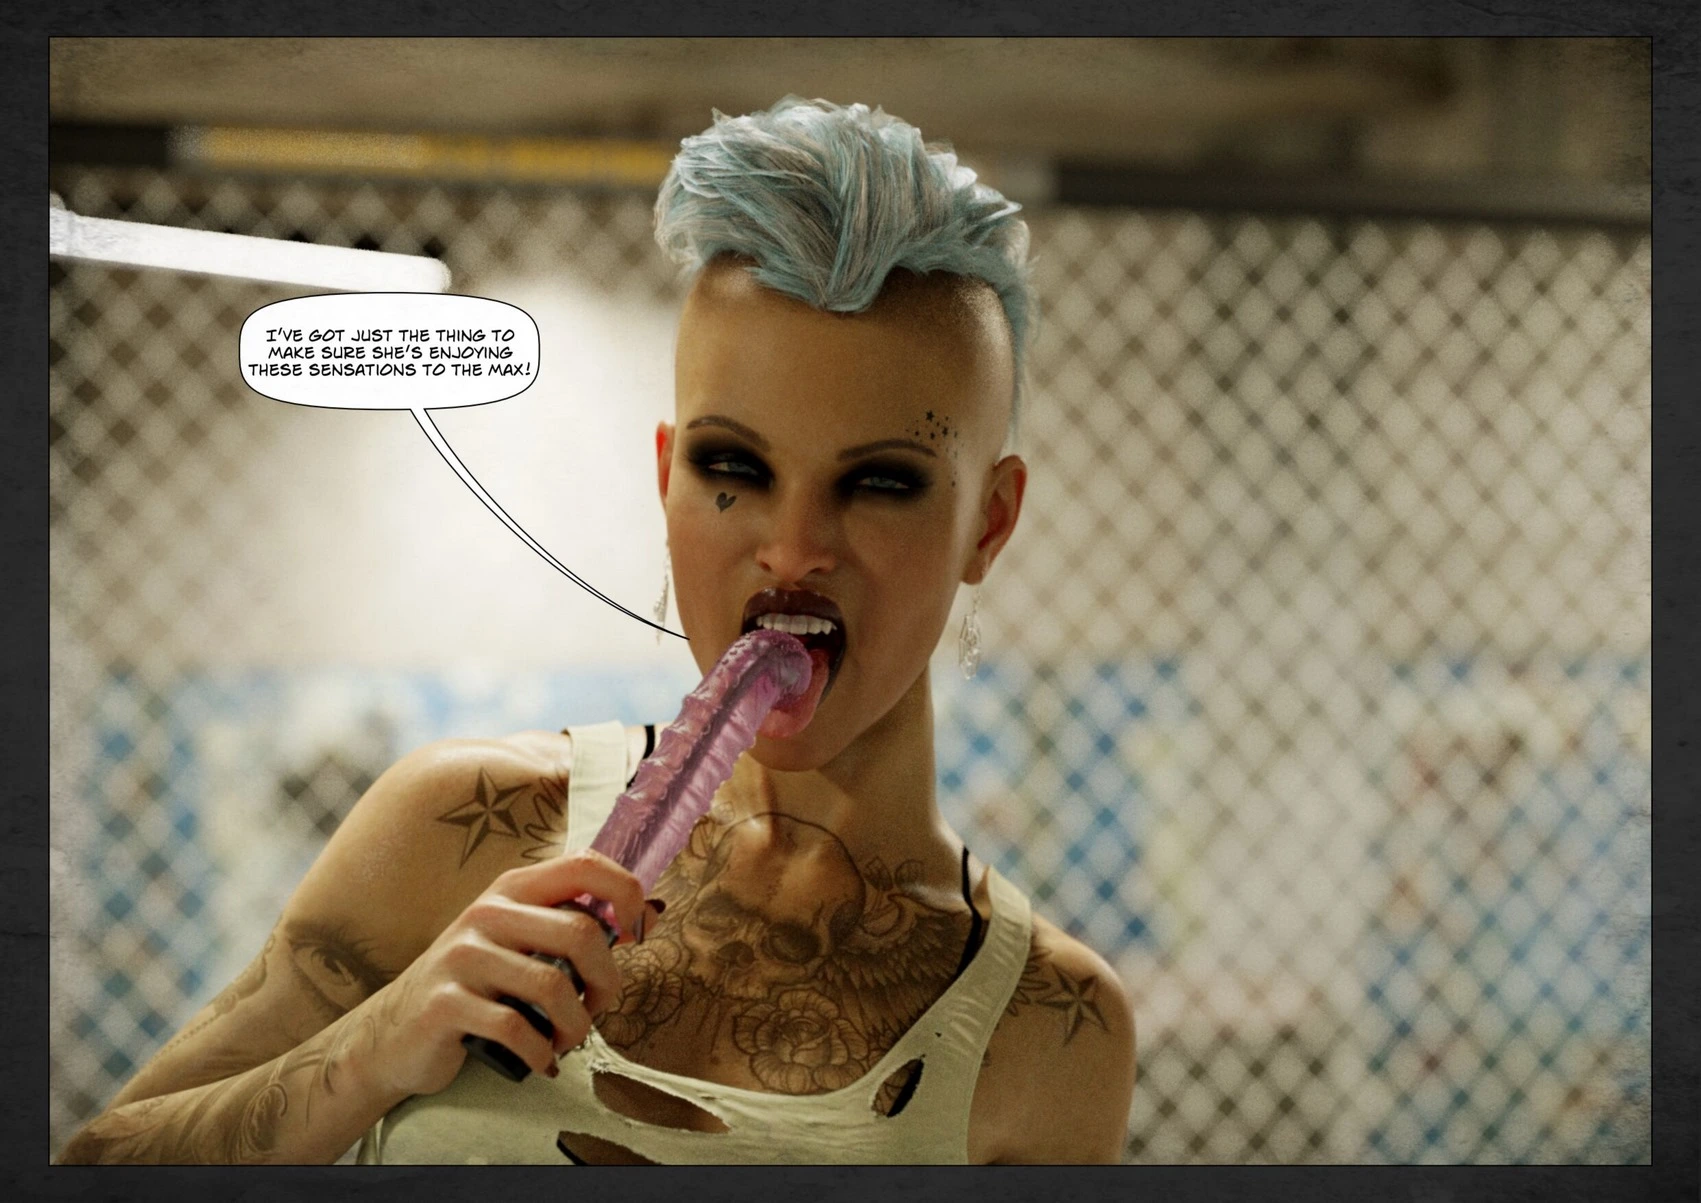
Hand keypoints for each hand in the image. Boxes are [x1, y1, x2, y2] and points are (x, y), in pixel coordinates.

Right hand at [363, 851, 653, 1098]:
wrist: (396, 1032)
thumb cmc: (477, 985)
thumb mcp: (521, 942)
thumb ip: (577, 925)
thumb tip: (652, 914)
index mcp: (513, 889)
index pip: (584, 865)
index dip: (626, 893)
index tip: (635, 933)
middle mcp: (487, 913)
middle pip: (581, 932)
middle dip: (606, 981)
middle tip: (596, 1008)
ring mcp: (462, 957)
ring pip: (554, 987)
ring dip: (575, 1026)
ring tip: (566, 1039)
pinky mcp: (445, 1003)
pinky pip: (517, 1028)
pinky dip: (540, 1052)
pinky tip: (539, 1059)